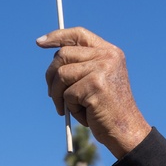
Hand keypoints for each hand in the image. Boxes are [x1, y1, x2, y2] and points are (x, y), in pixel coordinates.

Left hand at [38, 27, 150, 159]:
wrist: (125, 131)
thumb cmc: (107, 110)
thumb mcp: (97, 81)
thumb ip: (82, 67)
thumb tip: (53, 62)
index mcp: (110, 52)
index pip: (79, 34)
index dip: (58, 36)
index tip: (40, 42)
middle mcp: (108, 56)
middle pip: (63, 54)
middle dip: (51, 76)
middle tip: (50, 94)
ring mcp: (102, 69)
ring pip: (61, 75)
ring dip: (57, 95)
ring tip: (67, 109)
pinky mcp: (95, 85)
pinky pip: (67, 94)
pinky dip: (70, 108)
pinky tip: (85, 115)